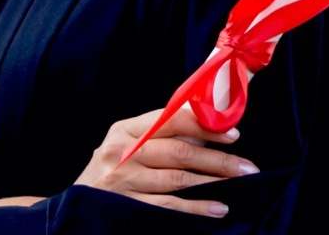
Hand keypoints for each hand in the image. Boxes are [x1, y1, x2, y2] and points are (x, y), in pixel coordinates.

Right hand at [74, 107, 258, 217]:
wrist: (81, 202)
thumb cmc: (113, 167)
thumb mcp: (129, 144)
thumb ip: (163, 134)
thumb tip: (209, 123)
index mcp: (125, 130)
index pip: (168, 120)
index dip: (202, 124)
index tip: (232, 132)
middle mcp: (123, 152)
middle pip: (178, 151)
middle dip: (217, 158)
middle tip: (247, 166)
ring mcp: (125, 179)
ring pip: (177, 178)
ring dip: (212, 181)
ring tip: (240, 182)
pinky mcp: (130, 205)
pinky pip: (170, 205)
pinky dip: (197, 207)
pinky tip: (219, 207)